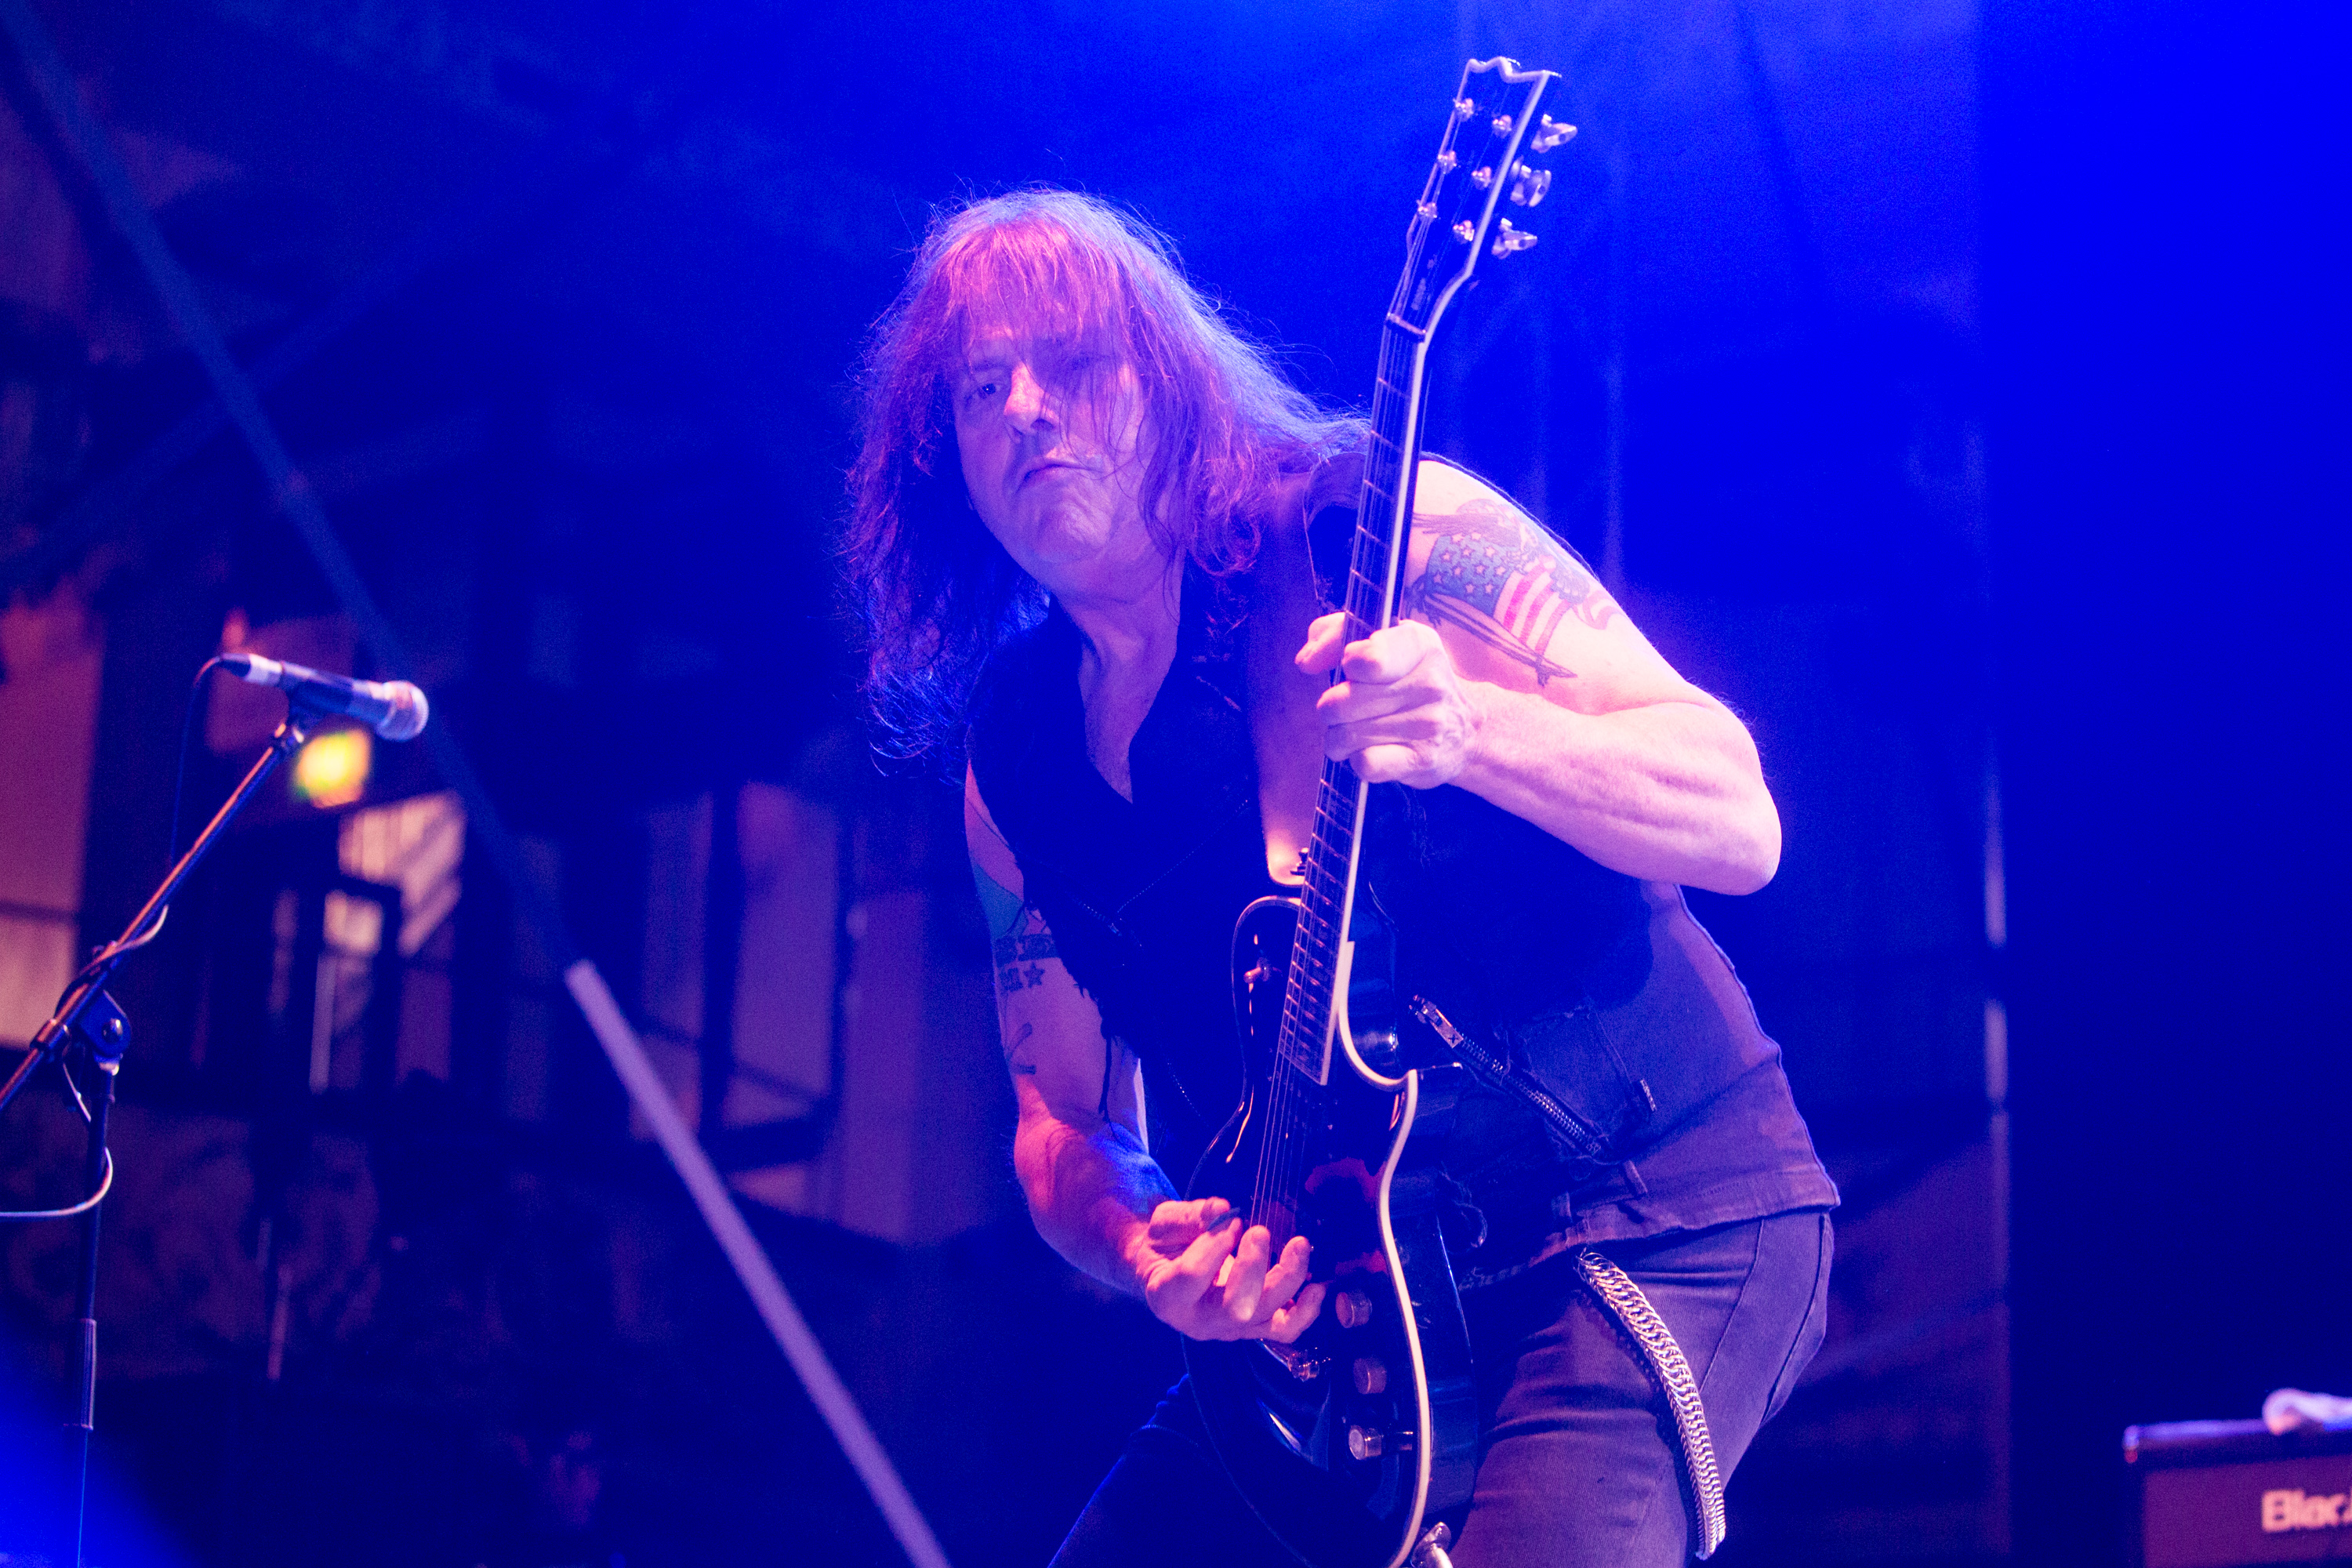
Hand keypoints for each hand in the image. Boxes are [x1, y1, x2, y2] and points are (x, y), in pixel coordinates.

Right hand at [1130, 1196, 1324, 1342]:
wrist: (1167, 1269)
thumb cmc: (1165, 1243)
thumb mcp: (1165, 1222)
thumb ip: (1191, 1216)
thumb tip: (1223, 1208)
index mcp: (1167, 1296)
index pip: (1191, 1278)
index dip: (1212, 1247)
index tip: (1228, 1221)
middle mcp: (1199, 1322)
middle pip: (1236, 1309)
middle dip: (1254, 1269)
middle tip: (1260, 1231)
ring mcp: (1230, 1329)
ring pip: (1267, 1318)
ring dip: (1288, 1281)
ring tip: (1299, 1246)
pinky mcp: (1254, 1327)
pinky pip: (1285, 1329)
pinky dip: (1306, 1310)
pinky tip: (1317, 1284)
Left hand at [1296, 613, 1480, 787]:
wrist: (1465, 729)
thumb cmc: (1406, 679)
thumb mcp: (1380, 641)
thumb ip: (1334, 634)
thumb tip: (1307, 662)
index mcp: (1418, 644)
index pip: (1368, 659)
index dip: (1346, 664)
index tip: (1352, 669)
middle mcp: (1430, 682)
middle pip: (1341, 702)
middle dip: (1331, 708)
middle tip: (1346, 709)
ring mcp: (1429, 723)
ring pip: (1346, 735)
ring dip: (1339, 737)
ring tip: (1355, 731)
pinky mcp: (1422, 760)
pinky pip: (1364, 763)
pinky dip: (1356, 759)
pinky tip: (1370, 751)